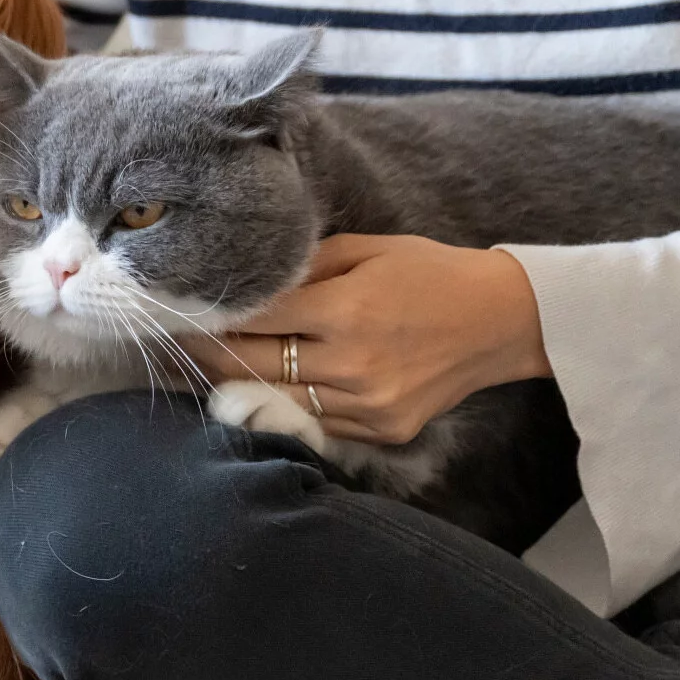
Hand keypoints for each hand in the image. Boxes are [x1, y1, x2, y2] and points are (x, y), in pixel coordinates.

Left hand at [196, 234, 548, 445]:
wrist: (504, 320)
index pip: (257, 316)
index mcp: (347, 309)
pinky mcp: (382, 430)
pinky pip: (318, 420)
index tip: (179, 307)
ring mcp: (368, 404)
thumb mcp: (368, 250)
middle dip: (209, 351)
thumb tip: (247, 278)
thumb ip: (305, 266)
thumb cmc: (432, 272)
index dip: (213, 312)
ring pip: (279, 400)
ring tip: (203, 368)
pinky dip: (289, 403)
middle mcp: (353, 363)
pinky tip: (265, 388)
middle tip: (174, 340)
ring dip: (239, 385)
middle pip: (254, 364)